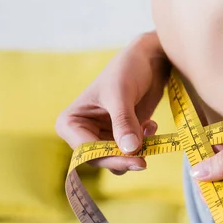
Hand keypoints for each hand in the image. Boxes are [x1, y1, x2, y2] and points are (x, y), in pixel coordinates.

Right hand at [56, 32, 169, 174]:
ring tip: (149, 130)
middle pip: (102, 160)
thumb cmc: (127, 70)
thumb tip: (129, 150)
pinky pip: (132, 152)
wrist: (148, 60)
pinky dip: (145, 143)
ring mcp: (104, 135)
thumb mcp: (122, 94)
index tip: (136, 161)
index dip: (110, 159)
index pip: (87, 152)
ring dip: (137, 151)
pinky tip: (151, 125)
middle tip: (145, 160)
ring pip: (119, 159)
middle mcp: (84, 132)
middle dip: (124, 159)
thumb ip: (124, 122)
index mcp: (71, 122)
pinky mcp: (123, 135)